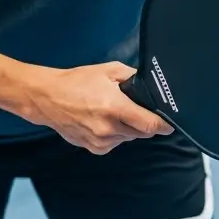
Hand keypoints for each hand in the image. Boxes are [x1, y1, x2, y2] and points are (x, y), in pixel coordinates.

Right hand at [28, 62, 172, 154]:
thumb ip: (133, 78)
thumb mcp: (108, 70)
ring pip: (128, 138)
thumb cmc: (77, 81)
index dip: (164, 125)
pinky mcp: (94, 148)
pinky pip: (115, 143)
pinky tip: (102, 121)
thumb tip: (151, 87)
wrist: (47, 98)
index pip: (150, 125)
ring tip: (112, 112)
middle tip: (133, 108)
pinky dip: (115, 134)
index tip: (170, 123)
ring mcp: (101, 141)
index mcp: (115, 107)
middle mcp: (109, 128)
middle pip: (142, 132)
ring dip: (128, 128)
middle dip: (143, 122)